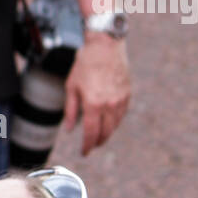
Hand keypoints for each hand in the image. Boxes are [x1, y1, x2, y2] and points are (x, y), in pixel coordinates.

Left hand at [63, 36, 130, 154]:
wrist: (105, 45)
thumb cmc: (85, 63)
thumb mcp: (71, 87)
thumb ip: (70, 111)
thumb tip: (70, 130)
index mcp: (93, 104)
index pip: (91, 134)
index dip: (87, 146)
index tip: (84, 152)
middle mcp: (109, 104)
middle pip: (105, 133)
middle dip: (97, 142)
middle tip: (91, 145)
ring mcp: (120, 99)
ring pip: (115, 126)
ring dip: (107, 133)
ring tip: (100, 136)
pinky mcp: (127, 93)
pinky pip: (122, 114)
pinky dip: (115, 121)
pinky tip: (109, 122)